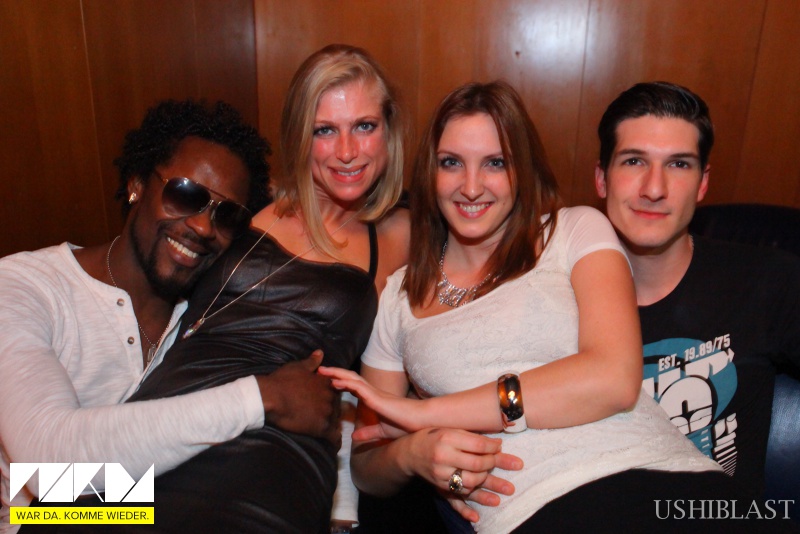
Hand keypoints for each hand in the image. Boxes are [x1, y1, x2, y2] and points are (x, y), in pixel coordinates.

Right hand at [257, 350, 340, 444]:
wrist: (271, 397)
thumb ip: (312, 361)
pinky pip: (334, 438)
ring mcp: (328, 413)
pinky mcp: (321, 427)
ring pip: (336, 422)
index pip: (337, 392)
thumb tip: (320, 352)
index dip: (330, 398)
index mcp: (327, 383)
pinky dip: (334, 442)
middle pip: (337, 408)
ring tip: (324, 431)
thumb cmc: (283, 380)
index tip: (324, 403)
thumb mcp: (298, 367)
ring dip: (331, 426)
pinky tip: (333, 446)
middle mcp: (331, 397)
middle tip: (321, 418)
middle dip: (331, 413)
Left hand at [319, 366, 425, 431]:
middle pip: (350, 378)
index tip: (327, 380)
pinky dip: (345, 383)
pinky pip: (358, 387)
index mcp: (373, 399)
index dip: (341, 381)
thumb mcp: (381, 431)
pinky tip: (335, 381)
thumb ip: (368, 432)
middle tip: (319, 370)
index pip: (353, 386)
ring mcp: (373, 393)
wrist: (419, 423)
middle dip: (334, 373)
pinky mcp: (376, 397)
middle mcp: (372, 392)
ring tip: (322, 370)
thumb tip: (354, 437)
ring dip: (336, 374)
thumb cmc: (405, 426)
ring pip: (352, 379)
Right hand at [396, 428, 521, 521]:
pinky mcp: (439, 487)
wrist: (409, 452)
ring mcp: (441, 475)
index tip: (502, 447)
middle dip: (495, 465)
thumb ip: (471, 437)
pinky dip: (465, 510)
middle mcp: (443, 458)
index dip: (493, 447)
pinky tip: (476, 516)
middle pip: (476, 465)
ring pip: (469, 484)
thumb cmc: (433, 437)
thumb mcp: (451, 430)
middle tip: (511, 465)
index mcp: (447, 439)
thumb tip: (498, 445)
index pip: (477, 445)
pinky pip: (453, 500)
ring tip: (508, 489)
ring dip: (489, 486)